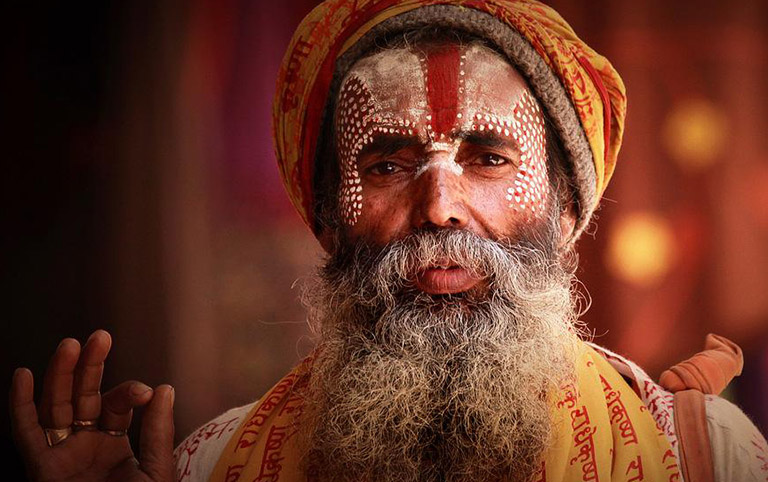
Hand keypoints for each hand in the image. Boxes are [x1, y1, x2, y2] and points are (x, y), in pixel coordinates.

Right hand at [10, 330, 174, 481]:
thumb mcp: (156, 472)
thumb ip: (157, 432)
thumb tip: (164, 387)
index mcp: (117, 444)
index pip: (117, 405)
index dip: (129, 392)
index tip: (146, 392)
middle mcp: (86, 445)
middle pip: (83, 397)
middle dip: (90, 366)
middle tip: (100, 336)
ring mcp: (62, 456)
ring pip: (56, 407)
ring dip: (60, 375)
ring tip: (70, 345)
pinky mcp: (42, 471)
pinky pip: (26, 435)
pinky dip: (20, 406)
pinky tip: (22, 375)